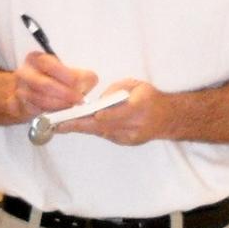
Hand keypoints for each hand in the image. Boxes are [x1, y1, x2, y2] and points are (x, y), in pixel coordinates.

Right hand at [9, 51, 96, 121]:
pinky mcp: (22, 105)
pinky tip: (63, 110)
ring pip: (41, 100)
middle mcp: (25, 73)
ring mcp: (21, 90)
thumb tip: (89, 81)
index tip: (79, 85)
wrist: (34, 91)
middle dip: (65, 94)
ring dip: (60, 105)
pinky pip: (38, 110)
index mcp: (36, 59)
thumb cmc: (54, 79)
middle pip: (44, 85)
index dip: (66, 76)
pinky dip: (53, 112)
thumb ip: (82, 75)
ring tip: (73, 105)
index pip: (48, 64)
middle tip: (79, 99)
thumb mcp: (70, 72)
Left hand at [55, 79, 171, 145]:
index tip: (88, 115)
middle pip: (105, 126)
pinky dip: (94, 130)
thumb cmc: (150, 97)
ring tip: (63, 125)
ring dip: (83, 128)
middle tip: (61, 124)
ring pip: (103, 132)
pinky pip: (107, 135)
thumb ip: (116, 90)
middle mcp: (136, 124)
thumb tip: (98, 101)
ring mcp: (131, 136)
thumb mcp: (136, 85)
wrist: (168, 118)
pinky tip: (80, 126)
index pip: (120, 113)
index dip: (104, 116)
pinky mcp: (127, 142)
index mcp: (141, 105)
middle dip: (81, 125)